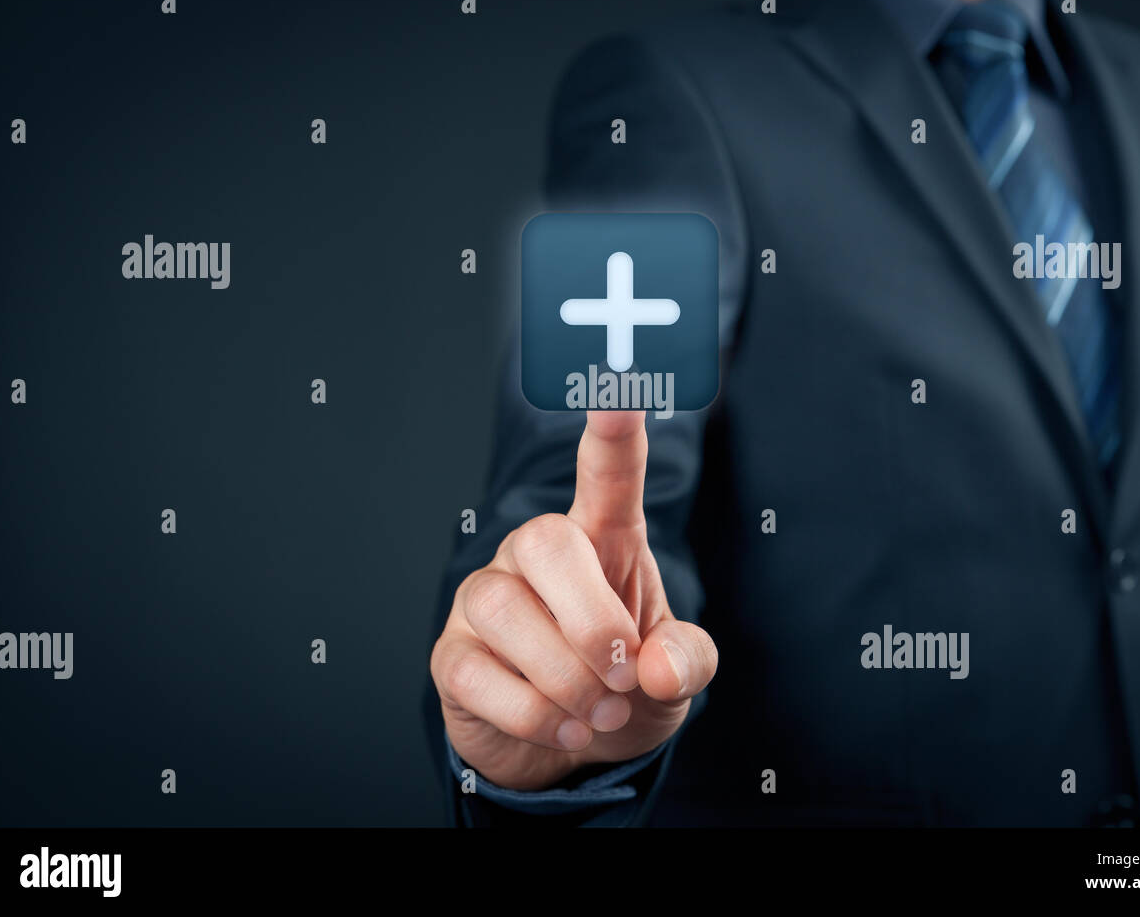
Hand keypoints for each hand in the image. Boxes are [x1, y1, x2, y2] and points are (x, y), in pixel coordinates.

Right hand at [430, 409, 717, 790]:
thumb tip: (655, 667)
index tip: (620, 392)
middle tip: (627, 677)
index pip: (606, 475)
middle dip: (594, 621)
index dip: (614, 435)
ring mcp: (486, 601)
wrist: (573, 748)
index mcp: (601, 541)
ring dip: (565, 678)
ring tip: (602, 714)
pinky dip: (533, 714)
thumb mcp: (675, 677)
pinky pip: (476, 673)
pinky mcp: (453, 655)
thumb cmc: (626, 686)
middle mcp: (536, 557)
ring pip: (503, 610)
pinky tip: (565, 730)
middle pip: (546, 542)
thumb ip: (686, 660)